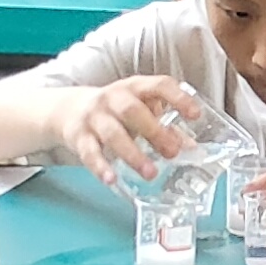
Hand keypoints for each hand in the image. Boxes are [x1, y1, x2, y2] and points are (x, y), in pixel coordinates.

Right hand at [59, 74, 206, 181]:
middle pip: (133, 111)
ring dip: (133, 154)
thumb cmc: (118, 111)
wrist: (70, 109)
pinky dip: (101, 167)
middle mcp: (114, 97)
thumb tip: (191, 148)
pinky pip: (89, 152)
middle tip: (172, 152)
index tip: (195, 115)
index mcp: (136, 87)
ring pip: (113, 133)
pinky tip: (112, 180)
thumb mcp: (142, 110)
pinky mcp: (78, 135)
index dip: (178, 98)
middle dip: (154, 131)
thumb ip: (166, 126)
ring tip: (150, 173)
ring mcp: (94, 116)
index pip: (159, 85)